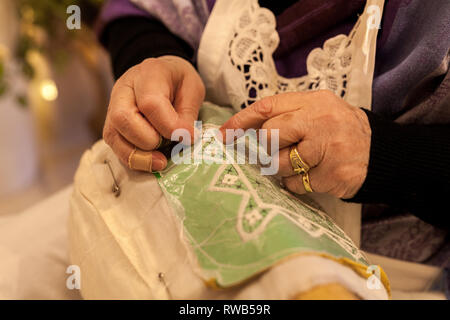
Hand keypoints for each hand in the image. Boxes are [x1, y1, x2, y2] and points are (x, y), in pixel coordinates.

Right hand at [103, 55, 204, 170]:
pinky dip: (133, 159)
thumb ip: (189, 113)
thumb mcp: (193, 88)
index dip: (170, 126)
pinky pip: (115, 146)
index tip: (188, 137)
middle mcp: (124, 89)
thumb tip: (185, 138)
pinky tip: (150, 162)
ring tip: (161, 162)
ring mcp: (113, 107)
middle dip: (148, 140)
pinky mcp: (112, 125)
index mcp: (149, 73)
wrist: (161, 75)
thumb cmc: (178, 82)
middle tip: (170, 145)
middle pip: (122, 118)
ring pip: (113, 135)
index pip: (151, 103)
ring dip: (138, 156)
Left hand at [220, 90, 370, 198]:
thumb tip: (246, 130)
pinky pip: (295, 183)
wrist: (380, 153)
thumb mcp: (318, 111)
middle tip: (284, 150)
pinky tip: (315, 174)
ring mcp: (327, 148)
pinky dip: (298, 183)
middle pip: (269, 135)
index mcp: (313, 101)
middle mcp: (319, 120)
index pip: (267, 107)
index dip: (241, 121)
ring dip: (283, 168)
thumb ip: (287, 115)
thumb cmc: (340, 131)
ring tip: (304, 163)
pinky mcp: (331, 174)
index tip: (224, 133)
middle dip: (269, 147)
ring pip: (279, 163)